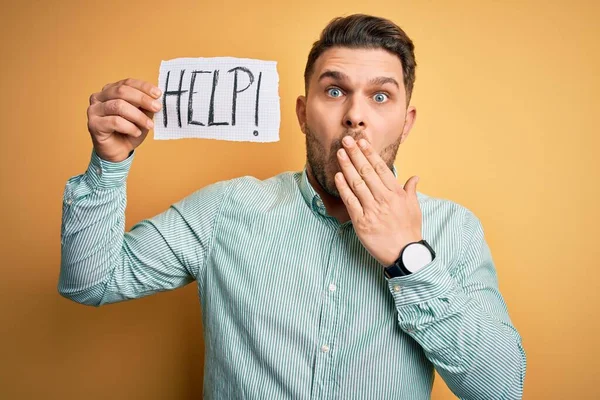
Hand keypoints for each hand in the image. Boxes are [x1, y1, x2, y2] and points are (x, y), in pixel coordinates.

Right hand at [87, 78, 161, 161]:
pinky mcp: (93, 124)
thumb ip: (145, 106)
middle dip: (142, 99)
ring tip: (149, 125)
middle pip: (121, 91)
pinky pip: (114, 121)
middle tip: (157, 107)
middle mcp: (99, 97)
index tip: (158, 94)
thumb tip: (156, 98)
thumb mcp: (142, 116)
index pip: (127, 83)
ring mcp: (94, 110)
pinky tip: (136, 132)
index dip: (143, 87)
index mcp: (111, 90)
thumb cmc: (129, 131)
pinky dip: (129, 127)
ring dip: (138, 116)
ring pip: (118, 106)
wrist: (118, 151)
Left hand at [334, 136, 422, 266]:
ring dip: (347, 167)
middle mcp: (384, 199)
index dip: (370, 153)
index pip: (381, 168)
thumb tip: (414, 177)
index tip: (362, 142)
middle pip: (367, 172)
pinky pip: (351, 201)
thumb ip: (411, 190)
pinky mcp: (362, 222)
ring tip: (340, 153)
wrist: (404, 254)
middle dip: (355, 154)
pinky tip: (338, 176)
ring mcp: (372, 210)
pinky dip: (344, 188)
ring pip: (357, 183)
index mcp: (396, 194)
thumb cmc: (409, 230)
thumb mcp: (414, 208)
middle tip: (346, 140)